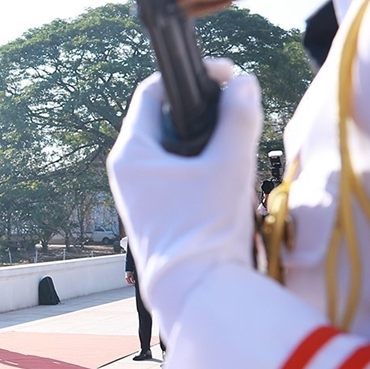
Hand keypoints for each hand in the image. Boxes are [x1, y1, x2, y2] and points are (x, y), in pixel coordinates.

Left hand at [107, 59, 261, 325]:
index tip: (228, 75)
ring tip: (240, 150)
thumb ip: (238, 118)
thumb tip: (243, 81)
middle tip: (240, 111)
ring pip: (175, 147)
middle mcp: (126, 168)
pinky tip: (232, 180)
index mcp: (131, 151)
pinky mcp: (154, 210)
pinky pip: (177, 174)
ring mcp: (137, 191)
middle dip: (205, 111)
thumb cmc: (206, 229)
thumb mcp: (229, 165)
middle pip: (166, 118)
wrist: (196, 294)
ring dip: (209, 141)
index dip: (191, 76)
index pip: (153, 91)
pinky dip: (204, 167)